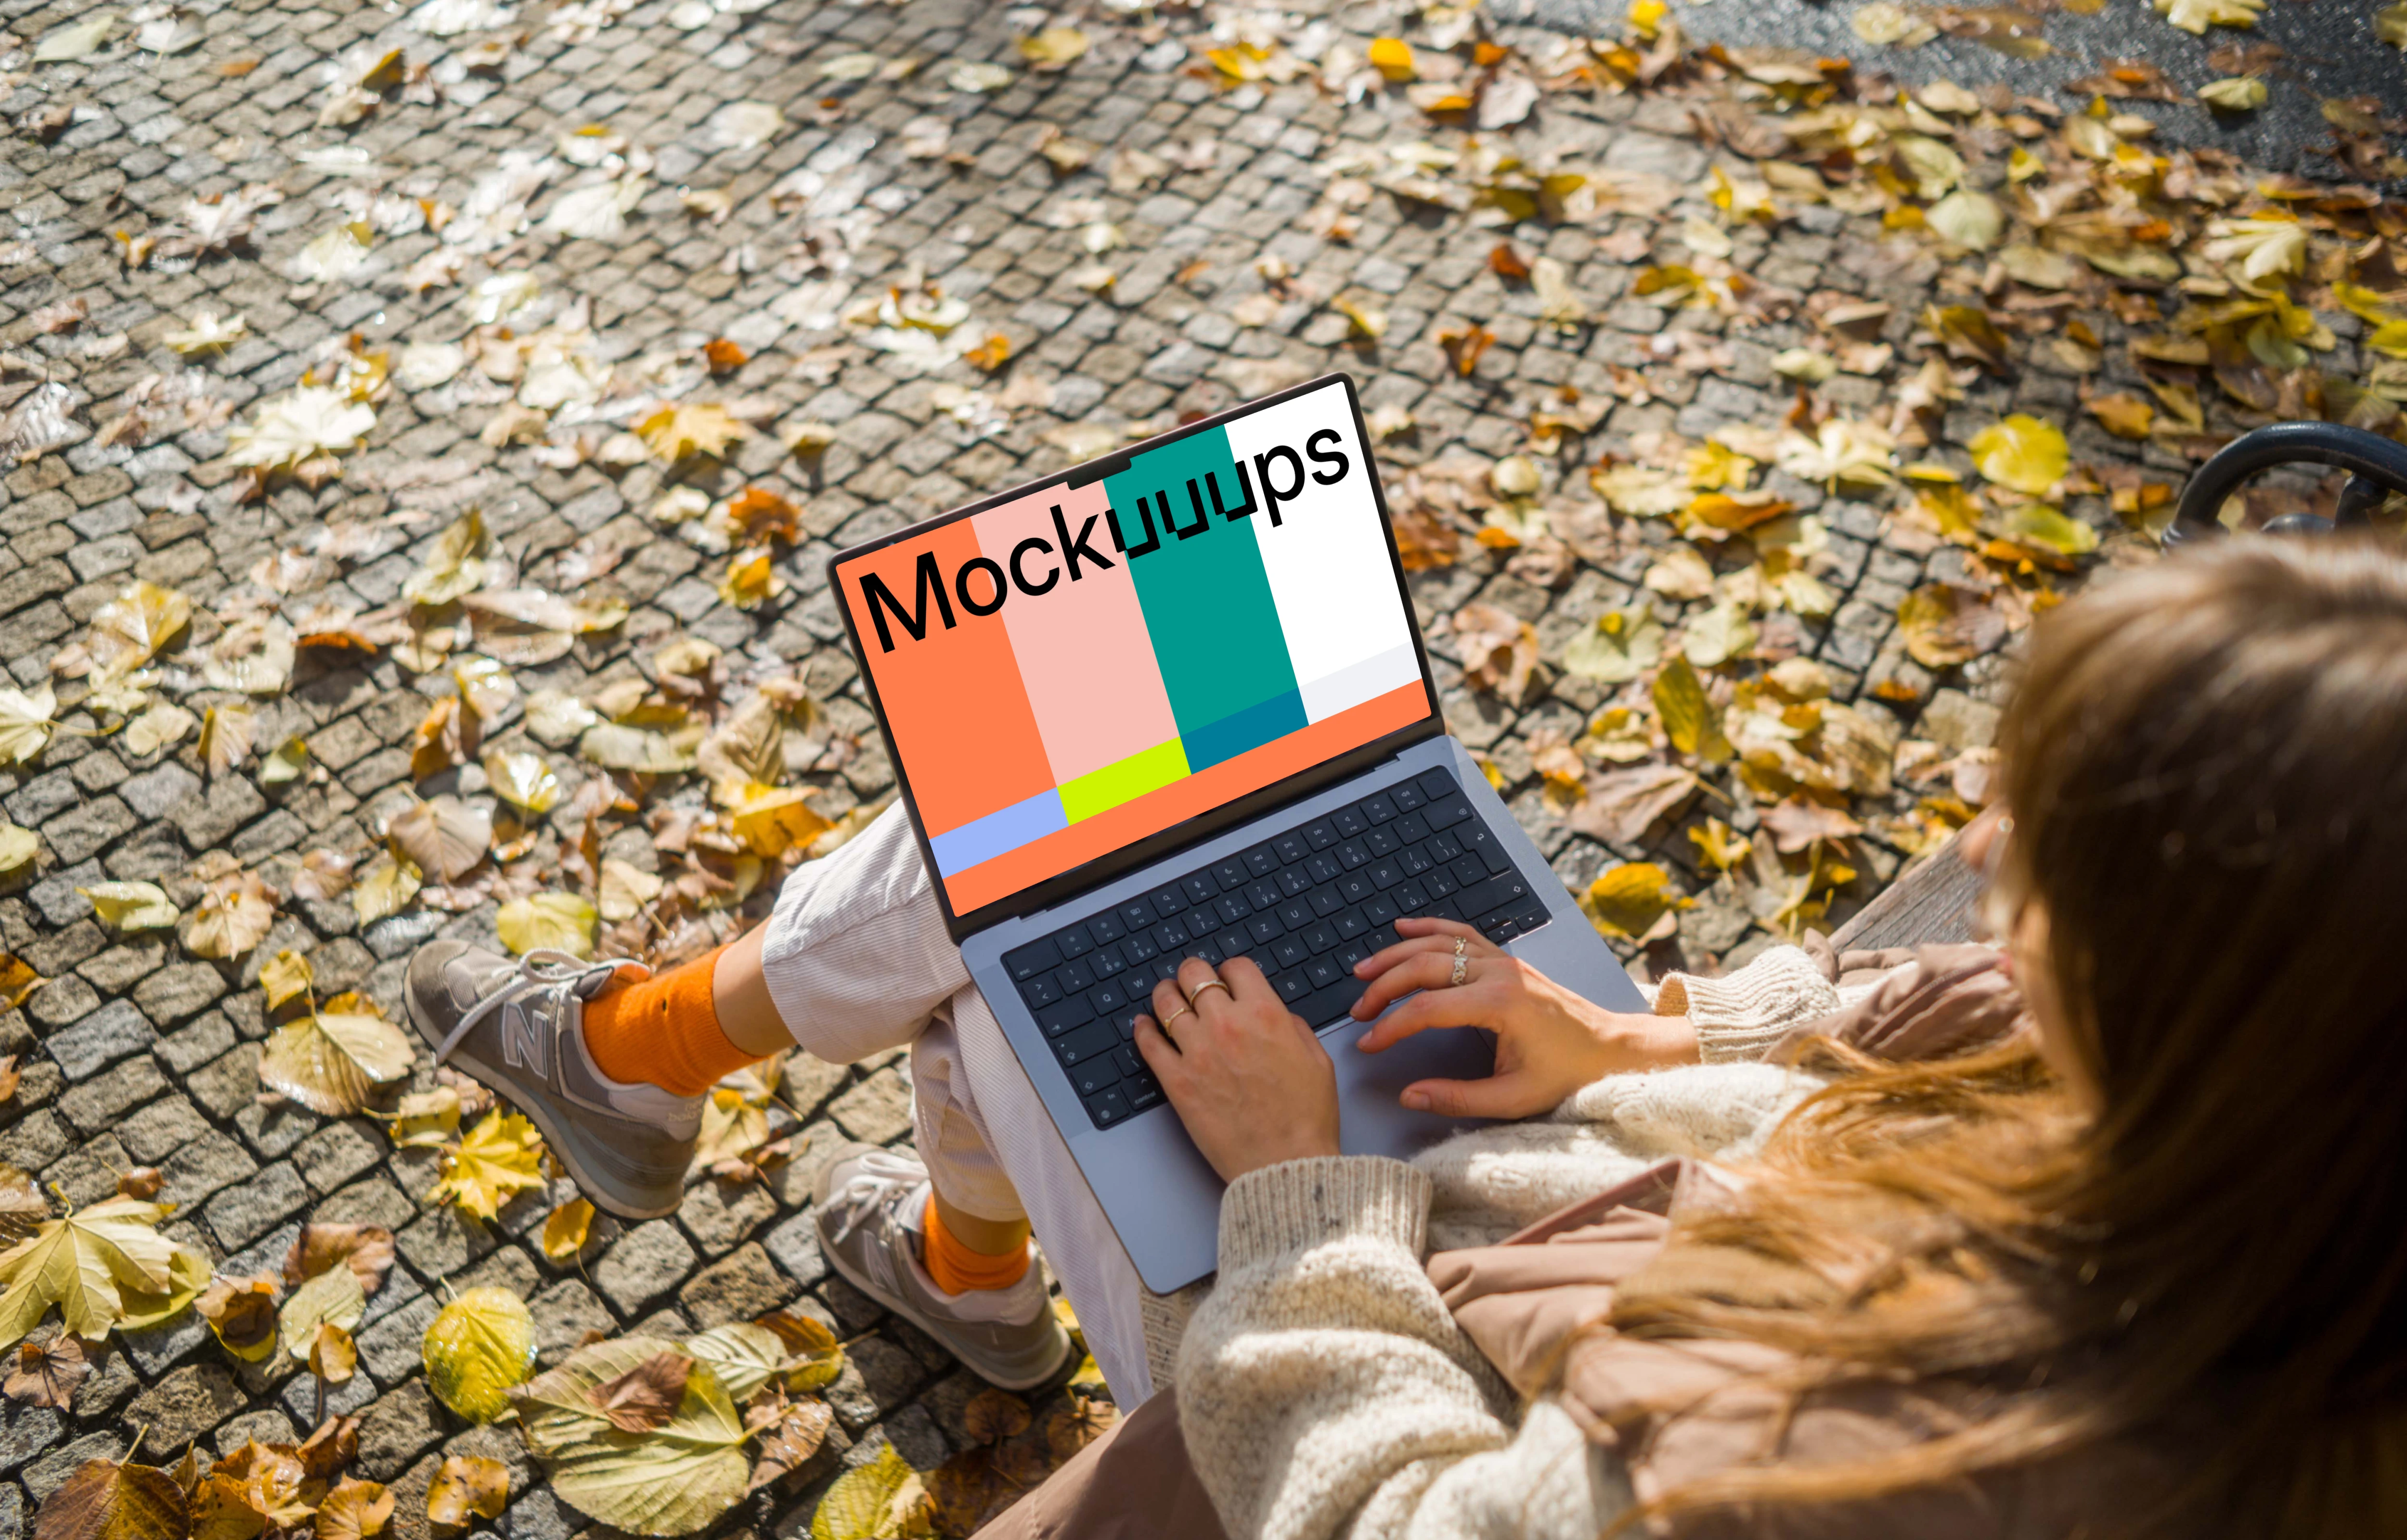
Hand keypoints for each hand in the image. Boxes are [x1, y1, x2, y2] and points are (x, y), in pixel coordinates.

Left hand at [1134, 956, 1340, 1182]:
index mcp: (1266, 1014)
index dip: (1230, 971)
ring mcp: (1198, 1052)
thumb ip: (1293, 1027)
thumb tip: (1275, 1014)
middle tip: (1192, 983)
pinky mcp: (1177, 1081)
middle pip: (1195, 974)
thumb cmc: (1306, 1118)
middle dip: (1193, 974)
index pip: (1236, 967)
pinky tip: (1144, 1026)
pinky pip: (1149, 1044)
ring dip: (1166, 995)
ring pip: (1166, 1002)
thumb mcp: (1317, 1060)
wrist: (1286, 1164)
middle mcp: (1227, 1025)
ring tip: (1167, 998)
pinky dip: (1143, 1030)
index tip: (1227, 979)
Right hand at [1349, 917, 1697, 1118]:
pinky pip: (1461, 934)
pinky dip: (1430, 927)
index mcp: (1501, 1003)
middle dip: (1384, 987)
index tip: (1369, 1042)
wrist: (1610, 1049)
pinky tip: (1404, 927)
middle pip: (1424, 967)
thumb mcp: (1513, 1098)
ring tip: (1364, 971)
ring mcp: (1503, 960)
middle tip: (1358, 1011)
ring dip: (1396, 954)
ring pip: (1437, 944)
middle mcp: (1500, 972)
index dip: (1392, 1026)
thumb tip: (1410, 1095)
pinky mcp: (1506, 960)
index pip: (1428, 1008)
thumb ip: (1457, 1098)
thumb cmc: (1567, 1073)